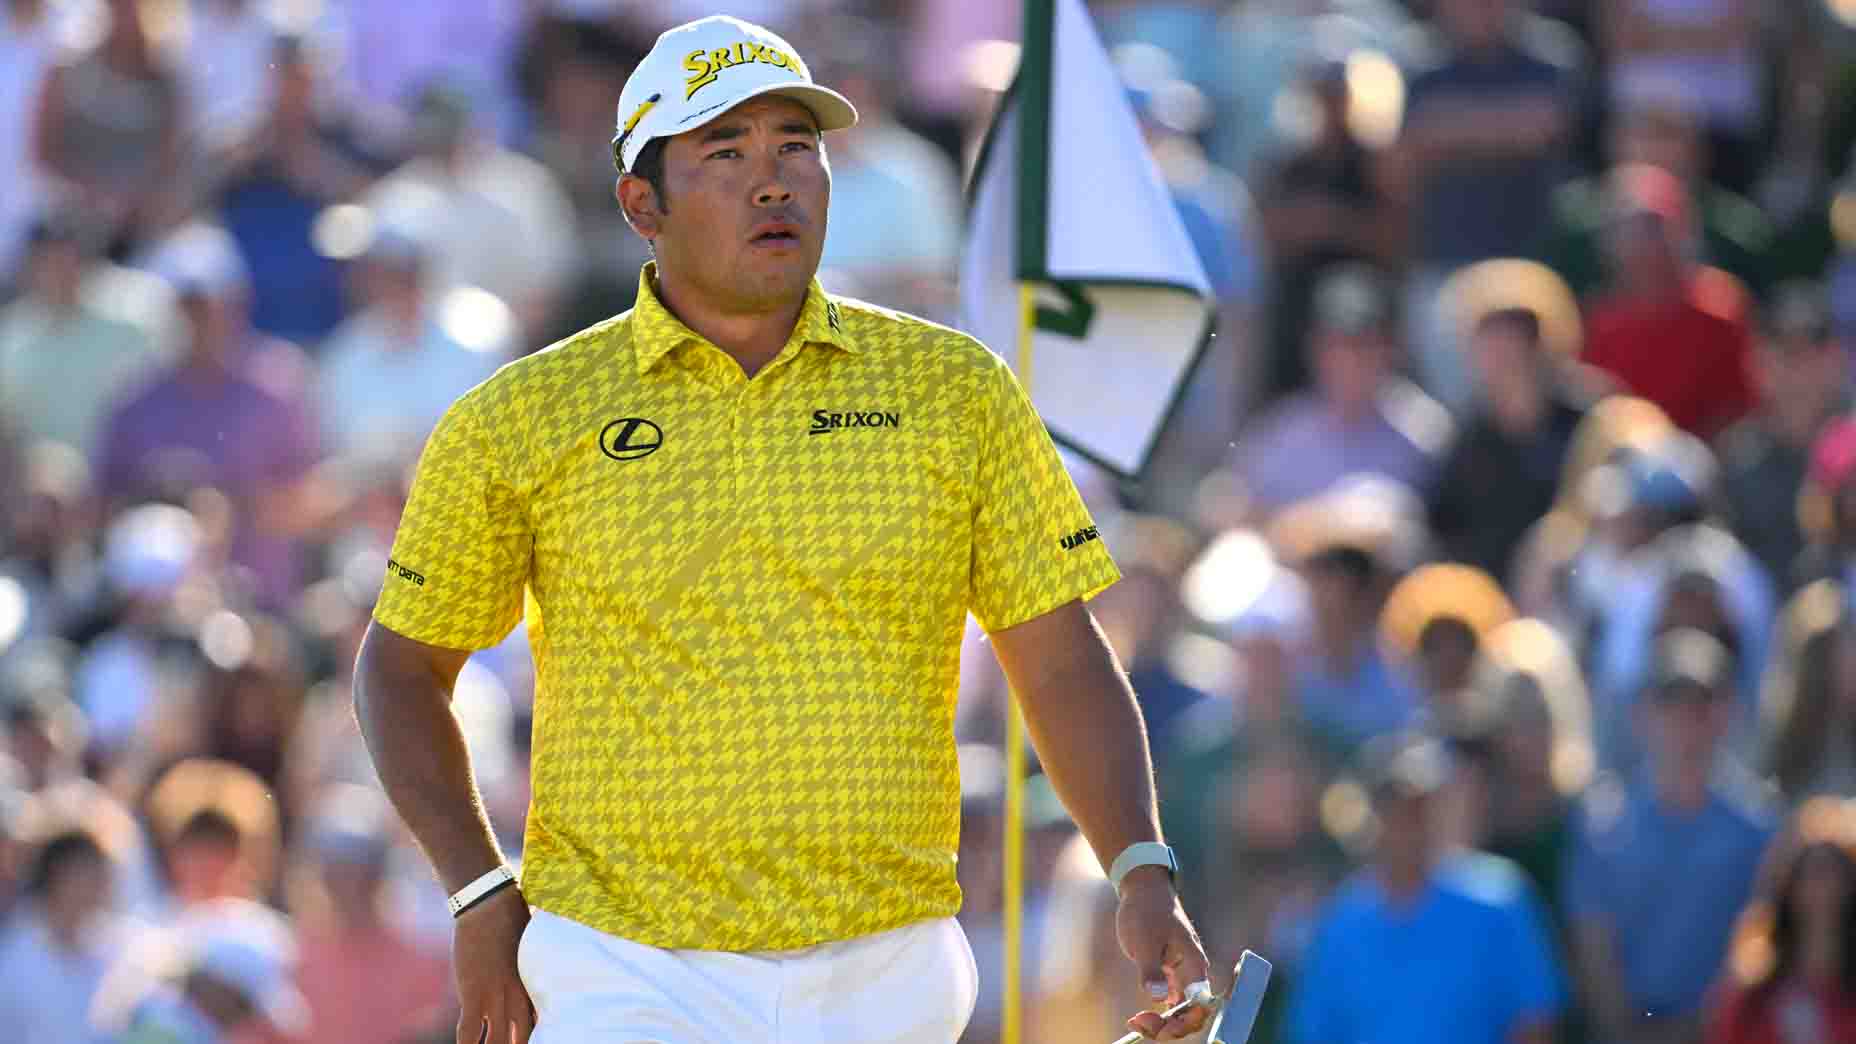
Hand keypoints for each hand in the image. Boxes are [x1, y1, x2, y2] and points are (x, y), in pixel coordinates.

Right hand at [452, 887, 534, 1043]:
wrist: (490, 905)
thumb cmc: (513, 918)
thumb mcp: (531, 945)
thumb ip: (533, 964)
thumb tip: (544, 966)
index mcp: (535, 985)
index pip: (542, 1022)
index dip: (537, 1036)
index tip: (538, 1040)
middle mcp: (518, 996)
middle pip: (522, 1037)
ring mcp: (495, 997)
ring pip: (495, 1040)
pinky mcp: (474, 993)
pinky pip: (469, 1030)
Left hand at [1116, 868, 1211, 1039]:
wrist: (1143, 890)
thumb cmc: (1146, 911)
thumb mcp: (1144, 940)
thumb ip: (1151, 970)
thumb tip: (1159, 998)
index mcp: (1194, 964)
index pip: (1199, 1006)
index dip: (1182, 1022)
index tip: (1159, 1025)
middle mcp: (1193, 973)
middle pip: (1192, 1014)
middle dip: (1170, 1027)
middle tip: (1140, 1025)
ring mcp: (1182, 975)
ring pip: (1180, 1011)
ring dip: (1162, 1024)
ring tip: (1136, 1023)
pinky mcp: (1170, 974)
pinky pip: (1171, 1003)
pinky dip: (1158, 1014)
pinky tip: (1140, 1018)